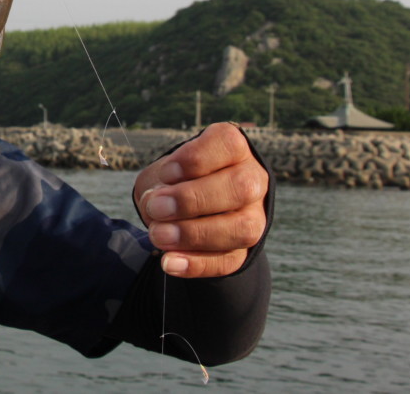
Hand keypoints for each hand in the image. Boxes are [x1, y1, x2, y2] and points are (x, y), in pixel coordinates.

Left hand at [134, 123, 267, 278]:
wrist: (191, 207)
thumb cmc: (176, 179)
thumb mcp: (163, 172)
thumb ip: (159, 184)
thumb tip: (157, 205)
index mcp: (234, 150)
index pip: (228, 145)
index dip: (195, 160)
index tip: (166, 174)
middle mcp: (252, 180)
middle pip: (240, 187)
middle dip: (192, 200)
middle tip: (156, 207)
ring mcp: (254, 216)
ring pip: (241, 228)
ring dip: (194, 234)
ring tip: (158, 236)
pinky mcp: (245, 250)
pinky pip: (230, 260)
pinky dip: (197, 264)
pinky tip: (169, 262)